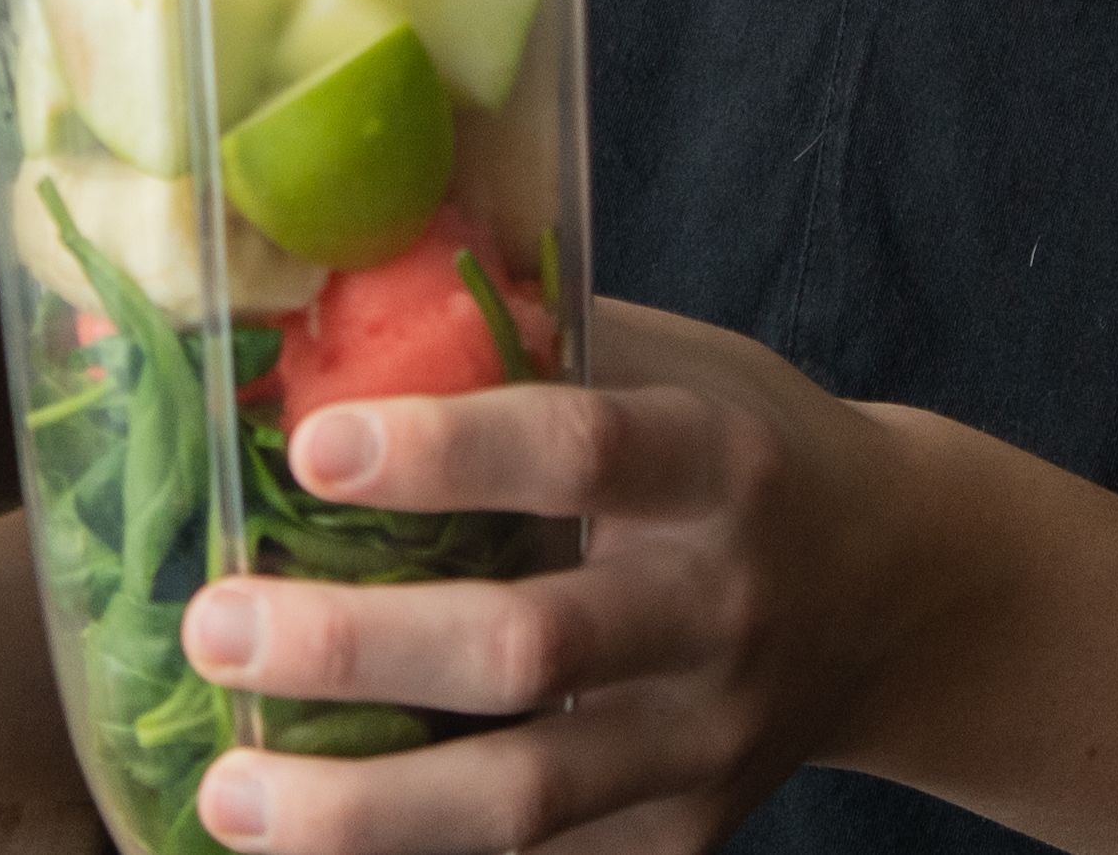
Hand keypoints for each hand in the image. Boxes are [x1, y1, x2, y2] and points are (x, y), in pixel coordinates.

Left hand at [172, 300, 935, 854]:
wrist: (901, 593)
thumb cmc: (743, 452)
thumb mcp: (679, 366)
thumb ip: (543, 345)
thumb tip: (346, 315)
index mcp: (718, 464)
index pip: (579, 449)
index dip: (445, 451)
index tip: (310, 452)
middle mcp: (719, 608)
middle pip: (529, 647)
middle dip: (354, 646)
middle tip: (216, 629)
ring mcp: (705, 742)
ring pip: (523, 799)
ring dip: (360, 807)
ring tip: (229, 796)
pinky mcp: (684, 837)